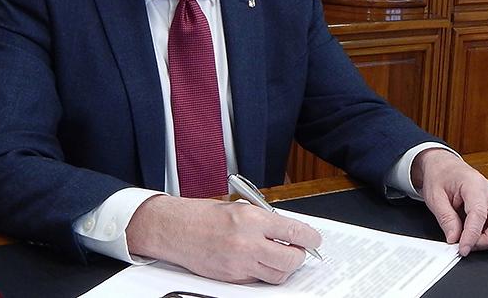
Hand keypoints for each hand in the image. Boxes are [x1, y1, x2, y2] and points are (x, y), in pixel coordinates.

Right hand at [126, 194, 321, 283]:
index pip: (294, 231)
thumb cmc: (201, 215)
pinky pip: (258, 281)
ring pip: (278, 275)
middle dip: (299, 255)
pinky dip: (264, 273)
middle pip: (291, 260)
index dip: (310, 237)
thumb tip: (288, 231)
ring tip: (278, 256)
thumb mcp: (238, 207)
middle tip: (298, 249)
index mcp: (251, 219)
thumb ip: (263, 220)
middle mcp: (247, 243)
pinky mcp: (231, 279)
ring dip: (284, 267)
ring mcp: (239, 264)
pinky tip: (259, 262)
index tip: (314, 239)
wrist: (173, 229)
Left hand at [412, 148, 487, 256]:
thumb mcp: (434, 196)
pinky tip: (472, 234)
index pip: (479, 214)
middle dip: (487, 240)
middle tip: (467, 246)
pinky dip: (487, 234)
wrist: (443, 166)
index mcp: (473, 183)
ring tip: (468, 240)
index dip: (472, 235)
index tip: (463, 248)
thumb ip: (446, 218)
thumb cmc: (440, 176)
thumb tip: (454, 238)